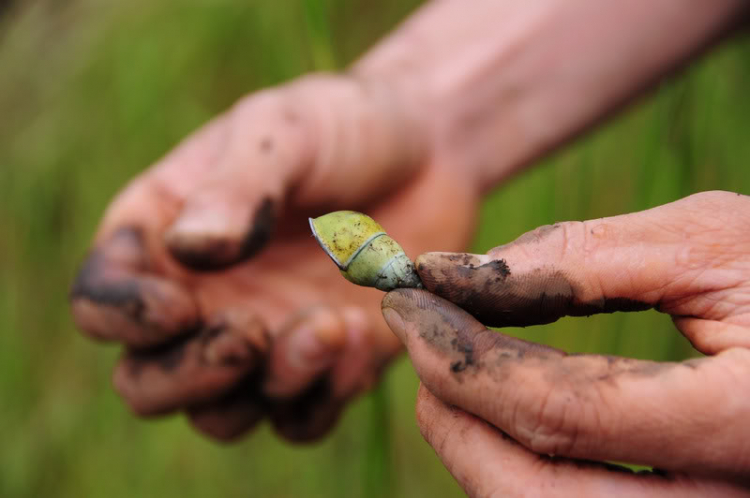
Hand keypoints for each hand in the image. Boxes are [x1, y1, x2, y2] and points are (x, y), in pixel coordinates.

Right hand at [70, 73, 478, 441]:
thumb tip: (188, 251)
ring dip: (267, 385)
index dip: (124, 318)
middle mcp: (201, 302)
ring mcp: (260, 340)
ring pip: (223, 415)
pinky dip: (321, 397)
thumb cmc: (340, 126)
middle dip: (188, 376)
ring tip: (328, 324)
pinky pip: (300, 418)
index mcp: (161, 239)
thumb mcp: (283, 133)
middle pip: (147, 384)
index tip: (179, 305)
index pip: (101, 302)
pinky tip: (357, 335)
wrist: (425, 151)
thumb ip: (236, 189)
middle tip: (247, 333)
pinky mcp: (323, 366)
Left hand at [382, 191, 749, 495]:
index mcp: (747, 427)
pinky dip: (520, 469)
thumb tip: (459, 275)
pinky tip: (505, 410)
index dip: (463, 358)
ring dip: (476, 452)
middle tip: (416, 344)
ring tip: (448, 375)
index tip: (407, 304)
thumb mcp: (712, 243)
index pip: (560, 412)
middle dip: (453, 419)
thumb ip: (582, 257)